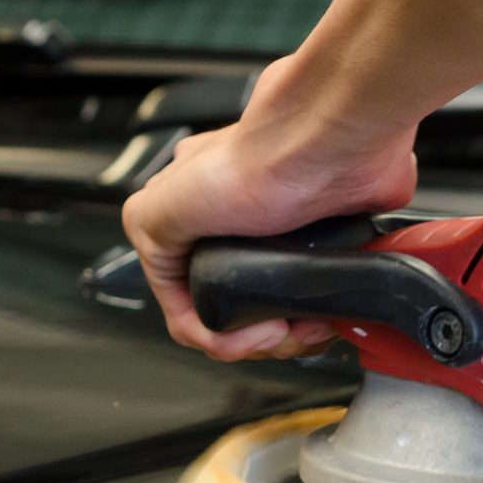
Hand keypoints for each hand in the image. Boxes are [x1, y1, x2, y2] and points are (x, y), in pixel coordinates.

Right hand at [121, 58, 417, 361]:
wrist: (333, 144)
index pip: (187, 305)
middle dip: (259, 339)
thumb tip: (168, 282)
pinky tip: (328, 317)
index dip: (213, 335)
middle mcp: (235, 232)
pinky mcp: (323, 248)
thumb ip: (149, 237)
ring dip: (293, 336)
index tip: (245, 336)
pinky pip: (317, 304)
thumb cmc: (262, 157)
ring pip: (275, 317)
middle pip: (235, 316)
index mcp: (192, 221)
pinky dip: (322, 320)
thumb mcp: (166, 200)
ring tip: (310, 325)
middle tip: (281, 331)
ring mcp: (280, 243)